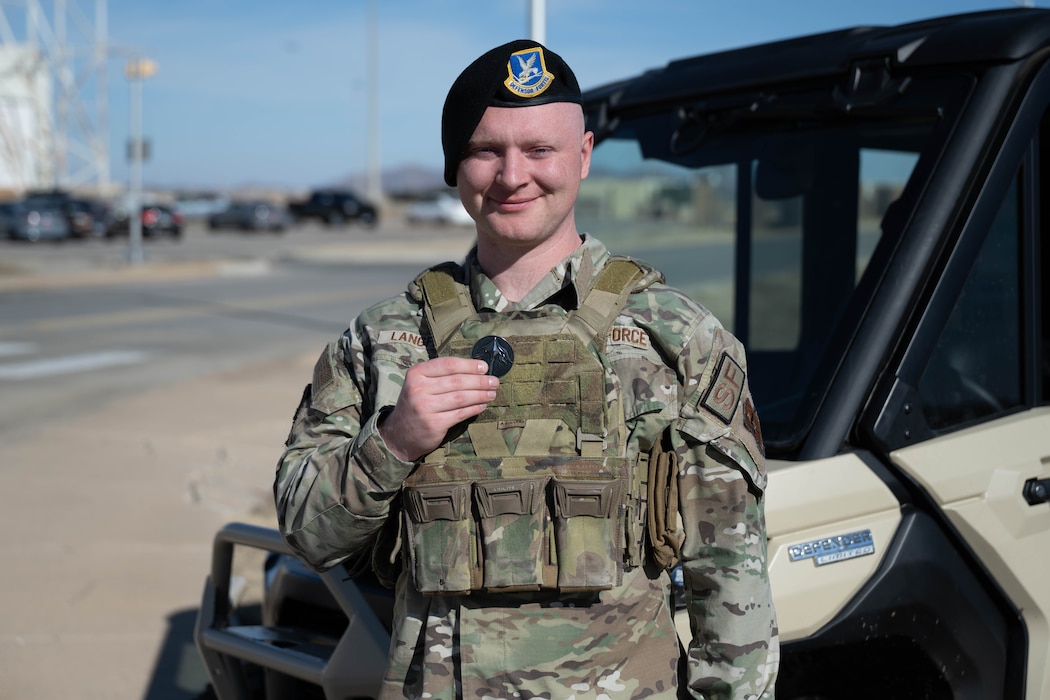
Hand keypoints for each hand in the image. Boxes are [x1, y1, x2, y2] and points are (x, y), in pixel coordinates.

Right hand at [379, 357, 497, 461]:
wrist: (399, 434)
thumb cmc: (416, 404)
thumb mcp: (420, 384)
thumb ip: (442, 376)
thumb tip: (476, 369)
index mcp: (416, 373)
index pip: (448, 364)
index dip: (469, 365)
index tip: (485, 367)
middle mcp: (418, 389)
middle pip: (457, 381)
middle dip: (480, 381)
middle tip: (494, 381)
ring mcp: (425, 407)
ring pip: (461, 398)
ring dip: (480, 395)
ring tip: (492, 393)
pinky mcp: (433, 424)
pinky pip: (460, 414)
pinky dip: (474, 409)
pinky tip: (482, 406)